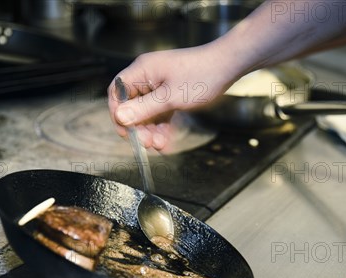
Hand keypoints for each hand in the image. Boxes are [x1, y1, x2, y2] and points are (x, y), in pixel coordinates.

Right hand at [107, 45, 236, 149]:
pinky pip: (159, 112)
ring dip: (150, 129)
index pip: (117, 92)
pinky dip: (161, 125)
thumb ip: (144, 109)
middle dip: (138, 126)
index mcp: (142, 70)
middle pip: (131, 105)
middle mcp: (147, 76)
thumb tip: (120, 117)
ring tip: (159, 145)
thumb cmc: (202, 75)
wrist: (228, 65)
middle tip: (146, 143)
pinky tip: (165, 140)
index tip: (125, 132)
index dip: (117, 113)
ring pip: (146, 112)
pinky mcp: (170, 92)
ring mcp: (159, 84)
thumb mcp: (170, 97)